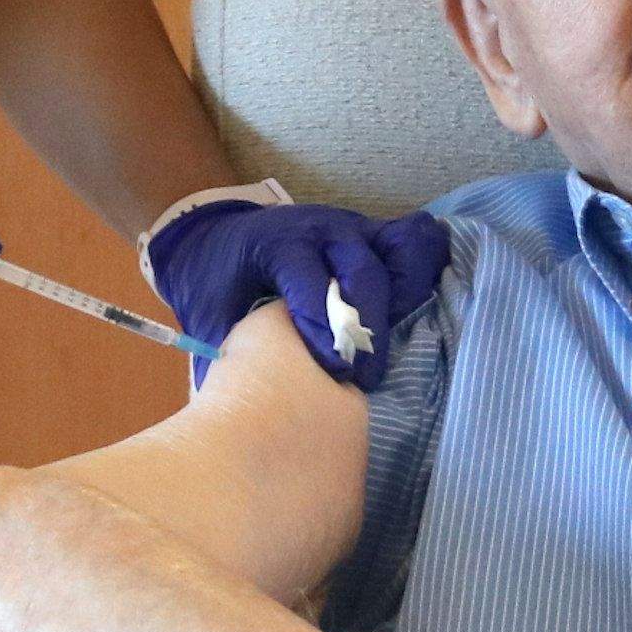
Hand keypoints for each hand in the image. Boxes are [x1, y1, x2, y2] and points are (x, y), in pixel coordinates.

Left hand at [144, 195, 451, 389]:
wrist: (216, 242)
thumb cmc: (217, 287)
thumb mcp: (211, 316)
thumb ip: (233, 351)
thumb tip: (250, 404)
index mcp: (273, 243)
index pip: (305, 274)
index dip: (320, 320)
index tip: (332, 370)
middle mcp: (319, 229)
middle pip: (360, 268)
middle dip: (365, 325)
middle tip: (361, 378)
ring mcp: (354, 228)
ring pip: (400, 248)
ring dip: (402, 299)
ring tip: (389, 346)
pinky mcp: (376, 235)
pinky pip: (415, 243)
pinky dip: (420, 275)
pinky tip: (408, 316)